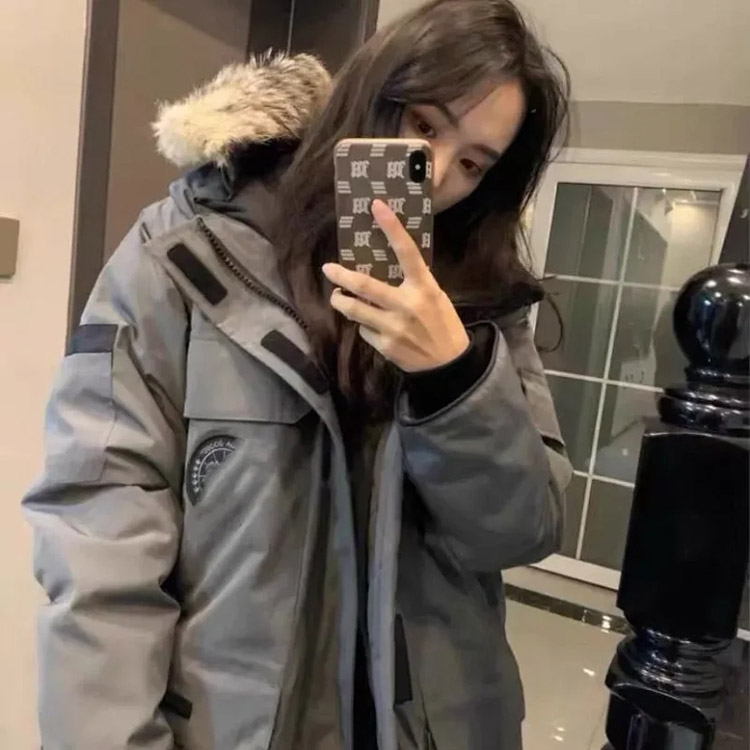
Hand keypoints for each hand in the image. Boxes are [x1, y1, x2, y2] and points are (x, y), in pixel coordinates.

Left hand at [322, 199, 469, 372]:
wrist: (448, 364)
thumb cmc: (442, 324)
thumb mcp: (435, 296)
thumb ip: (413, 282)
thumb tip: (386, 264)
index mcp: (424, 288)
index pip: (407, 252)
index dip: (392, 227)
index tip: (376, 205)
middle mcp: (407, 305)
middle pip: (364, 285)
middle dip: (341, 276)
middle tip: (328, 269)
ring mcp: (394, 327)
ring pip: (355, 310)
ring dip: (341, 301)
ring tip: (338, 296)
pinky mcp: (385, 346)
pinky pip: (364, 330)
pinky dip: (363, 324)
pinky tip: (369, 324)